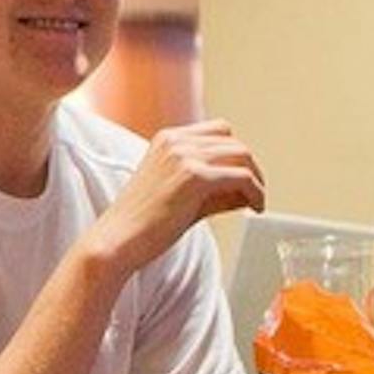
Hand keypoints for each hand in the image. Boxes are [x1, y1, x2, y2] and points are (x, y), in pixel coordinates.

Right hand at [91, 120, 263, 273]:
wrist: (117, 241)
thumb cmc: (141, 223)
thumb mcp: (178, 193)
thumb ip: (211, 186)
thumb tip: (246, 189)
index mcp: (167, 139)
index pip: (219, 131)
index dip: (235, 154)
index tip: (243, 176)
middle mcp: (175, 142)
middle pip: (234, 142)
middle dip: (250, 168)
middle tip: (254, 193)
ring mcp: (184, 156)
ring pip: (243, 156)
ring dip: (256, 180)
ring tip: (255, 201)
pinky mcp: (195, 177)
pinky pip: (243, 178)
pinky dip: (256, 192)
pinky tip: (255, 207)